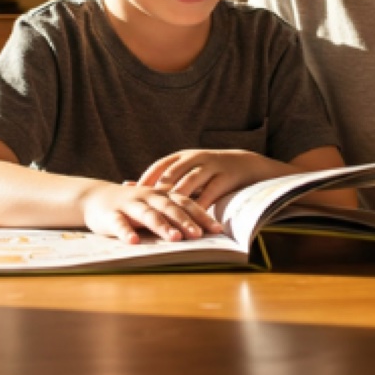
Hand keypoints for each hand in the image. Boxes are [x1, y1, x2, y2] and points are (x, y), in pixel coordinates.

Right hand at [80, 183, 221, 243]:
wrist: (95, 197)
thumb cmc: (133, 205)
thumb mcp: (155, 205)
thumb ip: (175, 213)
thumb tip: (204, 230)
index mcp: (161, 195)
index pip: (185, 203)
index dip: (201, 216)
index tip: (217, 230)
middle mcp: (148, 198)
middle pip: (169, 208)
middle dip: (185, 221)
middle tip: (198, 235)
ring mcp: (129, 205)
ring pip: (148, 215)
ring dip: (162, 226)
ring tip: (175, 239)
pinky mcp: (110, 216)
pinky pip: (119, 224)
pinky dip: (126, 233)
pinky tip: (133, 242)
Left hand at [136, 149, 280, 208]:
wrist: (245, 164)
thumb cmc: (209, 172)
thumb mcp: (187, 170)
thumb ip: (164, 178)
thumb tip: (129, 185)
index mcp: (183, 156)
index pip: (160, 166)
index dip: (146, 180)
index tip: (132, 195)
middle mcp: (195, 158)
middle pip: (173, 173)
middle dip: (159, 190)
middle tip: (145, 206)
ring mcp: (211, 166)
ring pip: (191, 182)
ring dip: (179, 199)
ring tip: (167, 214)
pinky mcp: (225, 176)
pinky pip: (211, 191)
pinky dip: (201, 205)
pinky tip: (193, 218)